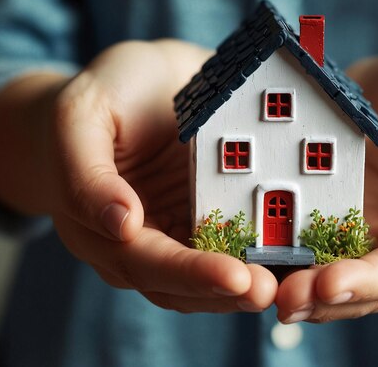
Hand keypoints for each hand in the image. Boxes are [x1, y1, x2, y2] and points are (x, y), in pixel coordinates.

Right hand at [0, 40, 276, 312]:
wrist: (131, 86)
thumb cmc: (98, 102)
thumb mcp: (79, 122)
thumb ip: (88, 175)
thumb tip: (120, 224)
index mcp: (103, 229)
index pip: (146, 262)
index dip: (190, 273)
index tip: (235, 276)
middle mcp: (145, 242)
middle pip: (185, 285)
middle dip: (229, 291)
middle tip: (272, 289)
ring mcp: (182, 229)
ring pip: (215, 275)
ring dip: (252, 284)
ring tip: (293, 281)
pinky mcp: (214, 214)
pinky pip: (240, 241)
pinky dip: (266, 253)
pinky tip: (297, 253)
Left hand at [275, 53, 377, 322]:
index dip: (370, 281)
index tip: (329, 283)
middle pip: (366, 291)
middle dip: (325, 299)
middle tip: (285, 299)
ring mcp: (362, 240)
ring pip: (332, 284)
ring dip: (300, 294)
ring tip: (262, 293)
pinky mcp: (328, 226)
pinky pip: (305, 254)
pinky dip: (282, 265)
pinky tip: (254, 266)